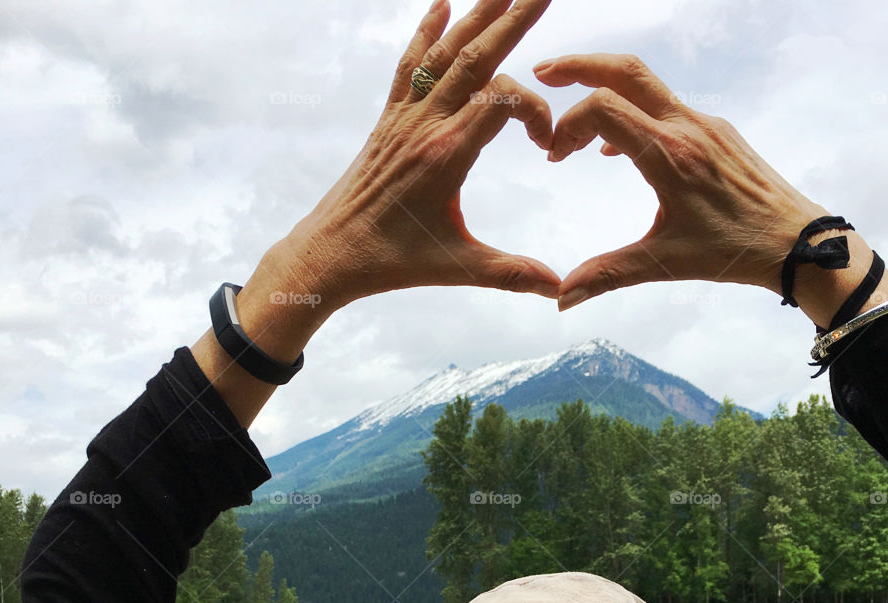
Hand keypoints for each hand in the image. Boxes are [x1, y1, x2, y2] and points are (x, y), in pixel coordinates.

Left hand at [285, 0, 559, 307]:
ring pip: (445, 52)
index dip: (535, 111)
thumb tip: (559, 288)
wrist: (329, 255)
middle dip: (513, 18)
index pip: (503, 103)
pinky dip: (426, 31)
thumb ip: (510, 273)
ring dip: (477, 13)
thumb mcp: (455, 268)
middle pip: (475, 57)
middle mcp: (424, 125)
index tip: (547, 144)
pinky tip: (442, 3)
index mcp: (445, 155)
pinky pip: (410, 65)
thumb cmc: (391, 263)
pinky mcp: (388, 120)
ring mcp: (404, 118)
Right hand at [534, 54, 833, 309]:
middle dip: (578, 66)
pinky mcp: (718, 131)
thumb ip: (607, 274)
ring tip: (575, 113)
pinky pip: (667, 106)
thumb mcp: (664, 263)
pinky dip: (633, 112)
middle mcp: (687, 127)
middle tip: (542, 74)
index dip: (567, 125)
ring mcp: (705, 124)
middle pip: (625, 70)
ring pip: (647, 84)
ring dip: (605, 87)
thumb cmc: (733, 251)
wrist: (795, 241)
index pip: (602, 108)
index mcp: (669, 155)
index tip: (554, 159)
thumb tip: (562, 298)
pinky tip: (618, 147)